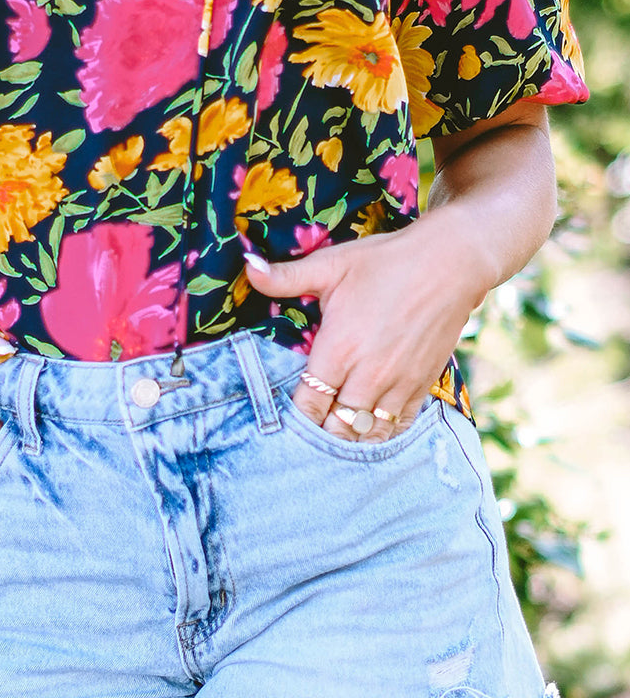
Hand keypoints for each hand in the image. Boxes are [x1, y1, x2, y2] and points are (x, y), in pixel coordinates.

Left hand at [243, 215, 482, 441]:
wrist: (450, 262)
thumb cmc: (385, 262)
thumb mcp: (331, 264)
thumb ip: (286, 276)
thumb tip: (247, 268)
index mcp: (339, 349)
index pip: (308, 405)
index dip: (295, 418)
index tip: (286, 417)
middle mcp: (368, 375)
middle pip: (336, 428)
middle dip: (320, 432)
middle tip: (309, 427)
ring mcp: (398, 384)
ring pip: (367, 432)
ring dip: (349, 435)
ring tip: (335, 432)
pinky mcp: (423, 385)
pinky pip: (398, 426)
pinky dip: (382, 432)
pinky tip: (368, 427)